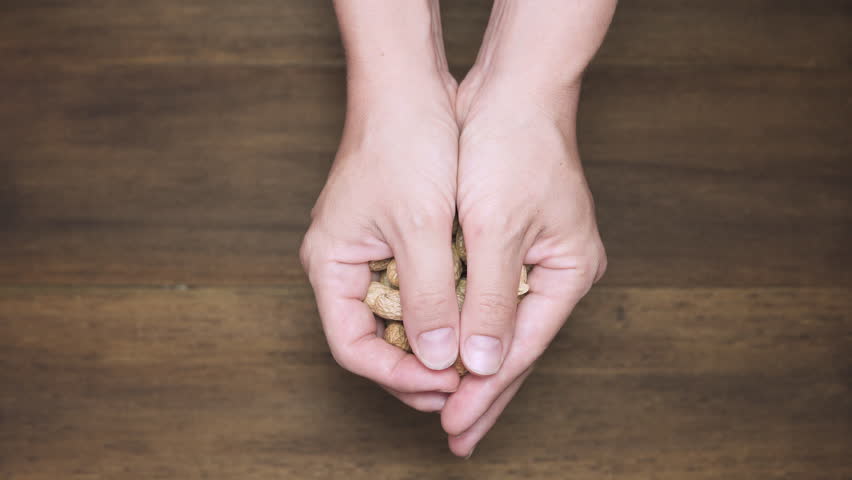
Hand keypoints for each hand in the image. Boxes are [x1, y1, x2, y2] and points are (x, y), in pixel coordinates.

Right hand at [300, 72, 464, 410]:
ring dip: (434, 344)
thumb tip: (441, 361)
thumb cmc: (405, 142)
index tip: (448, 382)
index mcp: (330, 266)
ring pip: (398, 321)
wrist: (411, 86)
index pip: (354, 348)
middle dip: (419, 367)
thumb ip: (430, 297)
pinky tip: (474, 320)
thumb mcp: (420, 225)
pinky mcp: (396, 242)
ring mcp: (369, 255)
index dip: (400, 374)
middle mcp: (344, 267)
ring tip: (474, 359)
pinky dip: (443, 312)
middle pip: (375, 340)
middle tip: (466, 382)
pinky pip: (416, 293)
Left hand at [441, 75, 606, 454]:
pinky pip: (489, 301)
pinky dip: (468, 329)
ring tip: (452, 411)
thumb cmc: (510, 147)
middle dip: (483, 393)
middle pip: (516, 348)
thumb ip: (487, 299)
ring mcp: (538, 259)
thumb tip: (482, 366)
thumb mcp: (496, 226)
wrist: (512, 89)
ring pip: (501, 328)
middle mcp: (558, 273)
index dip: (484, 389)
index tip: (452, 424)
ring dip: (474, 367)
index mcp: (567, 272)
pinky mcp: (513, 244)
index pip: (519, 348)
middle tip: (457, 440)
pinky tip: (450, 352)